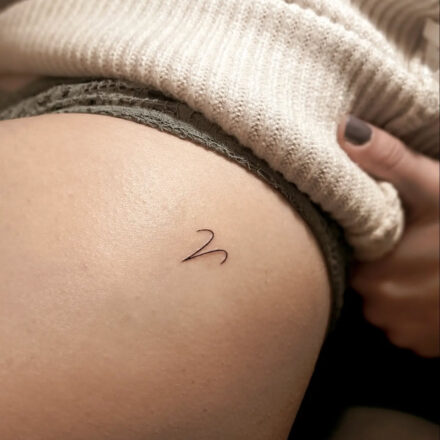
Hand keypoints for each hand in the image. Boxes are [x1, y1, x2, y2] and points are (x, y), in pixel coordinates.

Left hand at [337, 115, 438, 357]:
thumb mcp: (432, 184)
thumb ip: (386, 159)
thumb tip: (344, 130)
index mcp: (374, 271)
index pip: (348, 258)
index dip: (366, 243)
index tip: (388, 229)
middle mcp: (382, 309)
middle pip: (365, 283)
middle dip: (382, 266)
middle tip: (412, 245)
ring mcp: (406, 333)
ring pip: (385, 306)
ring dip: (400, 292)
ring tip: (429, 267)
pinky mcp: (428, 347)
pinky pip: (408, 328)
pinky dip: (417, 312)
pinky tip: (436, 292)